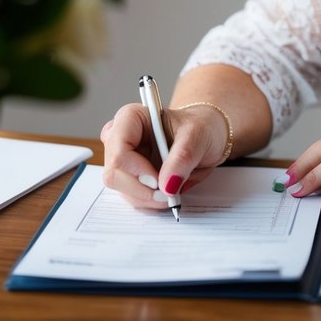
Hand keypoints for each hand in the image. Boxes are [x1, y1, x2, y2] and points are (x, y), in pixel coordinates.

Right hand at [99, 102, 228, 207]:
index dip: (138, 172)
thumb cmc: (200, 127)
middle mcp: (120, 138)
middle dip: (143, 190)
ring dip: (148, 198)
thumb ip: (182, 158)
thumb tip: (167, 185)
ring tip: (173, 188)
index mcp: (130, 118)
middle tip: (169, 191)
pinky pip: (131, 198)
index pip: (118, 152)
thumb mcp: (198, 136)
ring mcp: (122, 160)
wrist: (206, 135)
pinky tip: (167, 192)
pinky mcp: (129, 177)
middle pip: (114, 174)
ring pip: (121, 190)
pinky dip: (150, 202)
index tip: (161, 181)